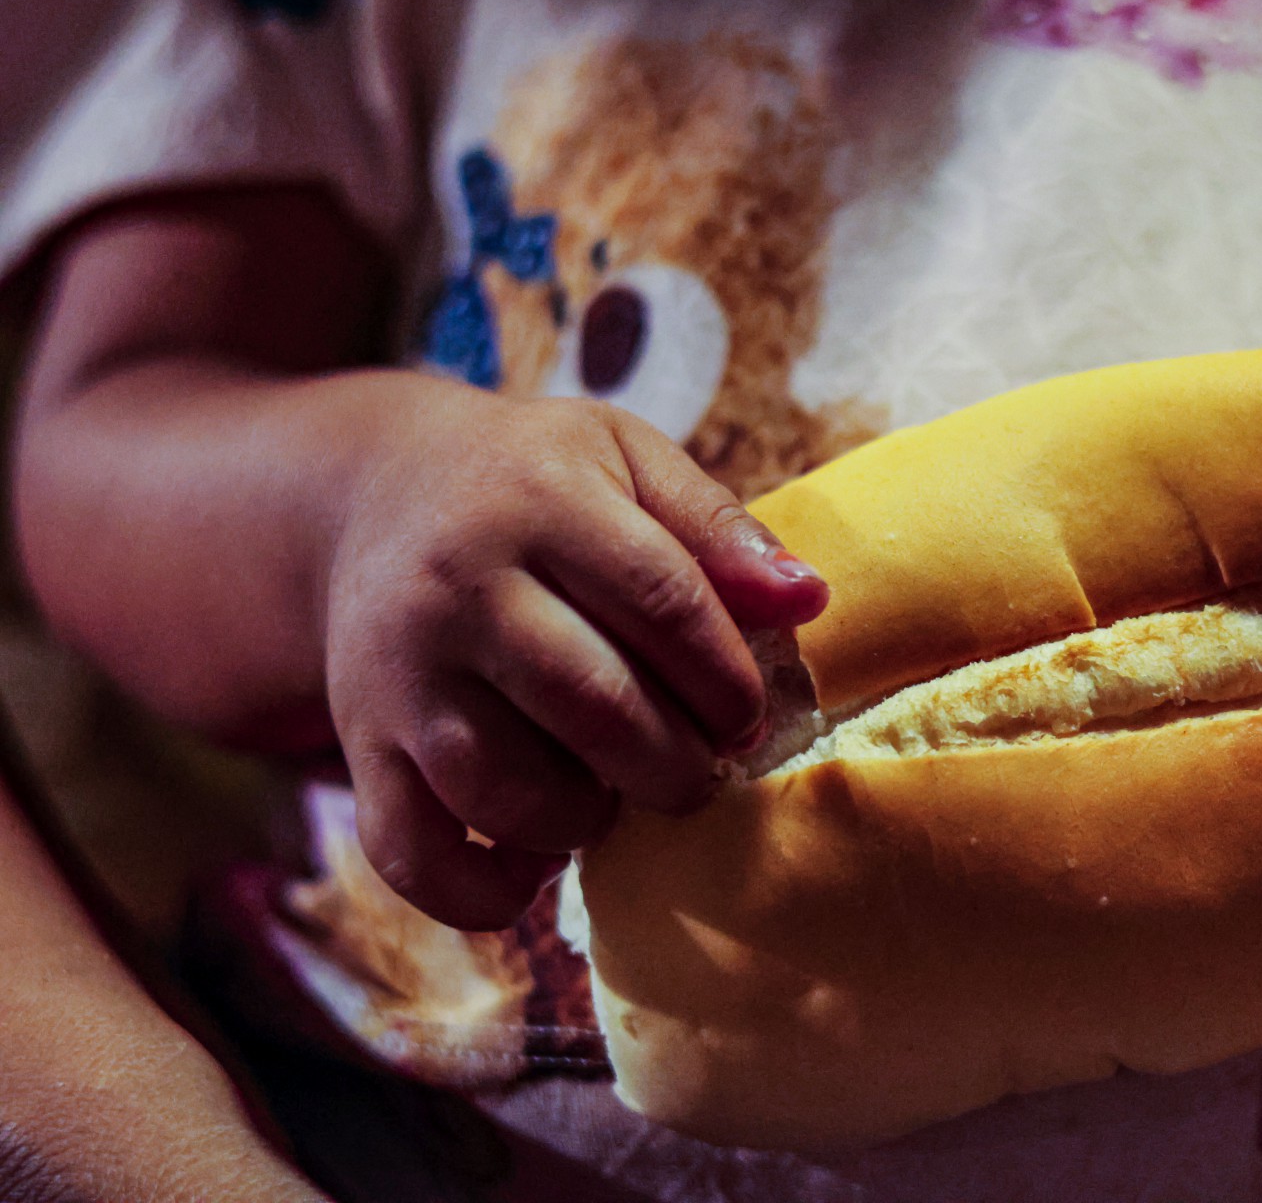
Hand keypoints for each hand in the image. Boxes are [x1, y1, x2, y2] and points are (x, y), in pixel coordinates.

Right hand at [325, 387, 826, 929]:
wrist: (374, 493)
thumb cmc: (533, 483)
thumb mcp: (626, 459)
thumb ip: (718, 527)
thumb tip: (809, 600)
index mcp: (541, 502)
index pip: (663, 600)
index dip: (725, 675)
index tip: (747, 716)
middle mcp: (459, 587)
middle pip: (592, 703)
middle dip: (674, 763)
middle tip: (700, 773)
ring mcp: (400, 674)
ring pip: (503, 788)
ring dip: (586, 821)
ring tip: (615, 799)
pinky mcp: (362, 746)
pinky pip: (411, 855)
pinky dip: (481, 893)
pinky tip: (535, 866)